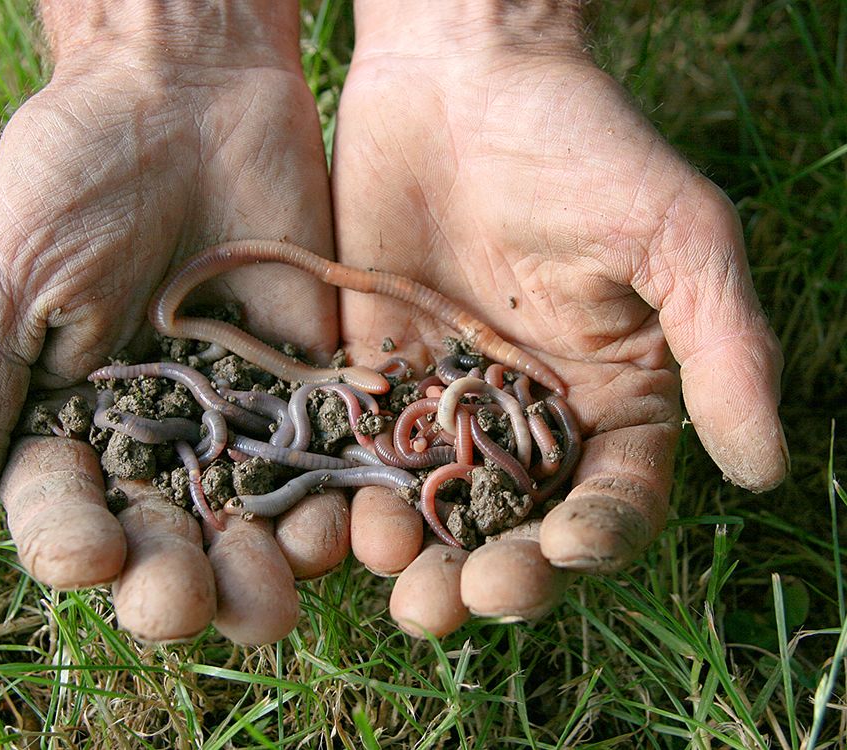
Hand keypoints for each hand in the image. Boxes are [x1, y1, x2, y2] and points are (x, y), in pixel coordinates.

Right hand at [0, 0, 348, 644]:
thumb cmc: (70, 176)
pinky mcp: (309, 387)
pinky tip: (342, 527)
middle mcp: (152, 441)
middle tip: (186, 601)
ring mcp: (238, 419)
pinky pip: (327, 459)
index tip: (92, 558)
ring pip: (251, 520)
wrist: (184, 93)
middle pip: (163, 539)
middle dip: (175, 582)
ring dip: (263, 565)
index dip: (72, 545)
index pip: (60, 514)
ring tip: (275, 588)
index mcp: (62, 426)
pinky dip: (337, 499)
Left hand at [333, 2, 787, 636]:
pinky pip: (364, 447)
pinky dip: (350, 491)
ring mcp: (448, 400)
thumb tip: (768, 469)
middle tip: (465, 598)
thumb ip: (726, 349)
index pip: (614, 496)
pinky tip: (336, 523)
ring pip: (435, 503)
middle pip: (517, 523)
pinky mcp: (377, 372)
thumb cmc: (583, 147)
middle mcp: (530, 416)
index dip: (597, 534)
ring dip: (417, 551)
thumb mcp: (676, 237)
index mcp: (613, 398)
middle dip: (497, 570)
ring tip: (398, 575)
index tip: (566, 547)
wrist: (461, 79)